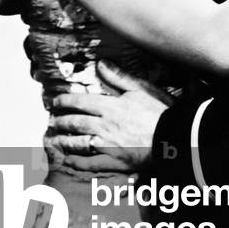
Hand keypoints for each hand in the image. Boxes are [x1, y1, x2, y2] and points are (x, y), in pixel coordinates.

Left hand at [46, 64, 171, 172]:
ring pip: (78, 143)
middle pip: (76, 123)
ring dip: (63, 141)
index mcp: (110, 106)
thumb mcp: (142, 88)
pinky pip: (90, 164)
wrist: (176, 138)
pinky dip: (77, 163)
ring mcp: (108, 145)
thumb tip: (101, 63)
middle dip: (61, 121)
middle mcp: (105, 125)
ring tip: (53, 140)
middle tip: (52, 121)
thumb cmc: (162, 112)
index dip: (65, 101)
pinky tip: (69, 162)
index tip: (55, 102)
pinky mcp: (115, 162)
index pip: (80, 102)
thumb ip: (119, 77)